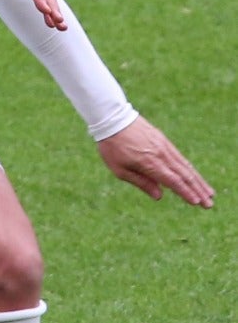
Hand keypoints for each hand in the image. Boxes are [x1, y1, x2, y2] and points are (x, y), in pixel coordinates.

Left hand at [97, 116, 213, 207]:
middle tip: (209, 204)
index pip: (173, 181)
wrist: (113, 118)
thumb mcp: (119, 169)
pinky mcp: (164, 140)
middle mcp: (161, 154)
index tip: (197, 203)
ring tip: (209, 193)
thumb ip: (141, 183)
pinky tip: (195, 176)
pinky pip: (180, 157)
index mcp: (150, 163)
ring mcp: (164, 146)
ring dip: (199, 181)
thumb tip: (160, 196)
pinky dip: (190, 168)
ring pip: (185, 166)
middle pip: (184, 175)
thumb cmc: (112, 147)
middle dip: (198, 191)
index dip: (186, 192)